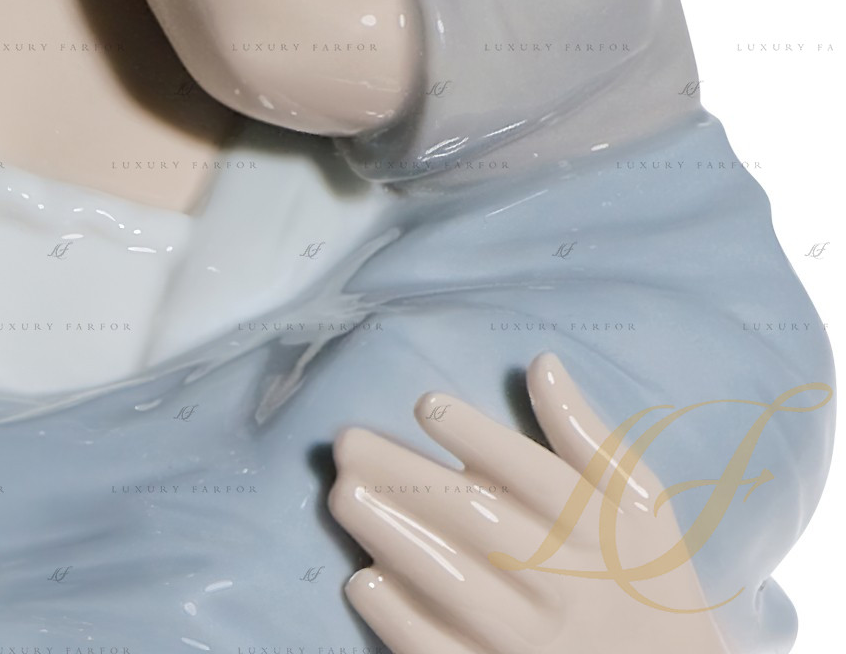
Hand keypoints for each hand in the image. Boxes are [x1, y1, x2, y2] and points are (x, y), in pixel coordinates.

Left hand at [329, 352, 732, 652]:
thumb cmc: (649, 579)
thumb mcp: (640, 504)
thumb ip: (587, 436)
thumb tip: (541, 363)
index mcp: (597, 531)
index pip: (533, 476)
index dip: (478, 437)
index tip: (426, 404)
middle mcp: (565, 584)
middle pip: (479, 523)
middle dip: (408, 479)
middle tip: (347, 443)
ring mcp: (535, 642)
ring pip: (455, 584)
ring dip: (393, 537)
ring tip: (341, 495)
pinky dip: (404, 622)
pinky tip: (362, 580)